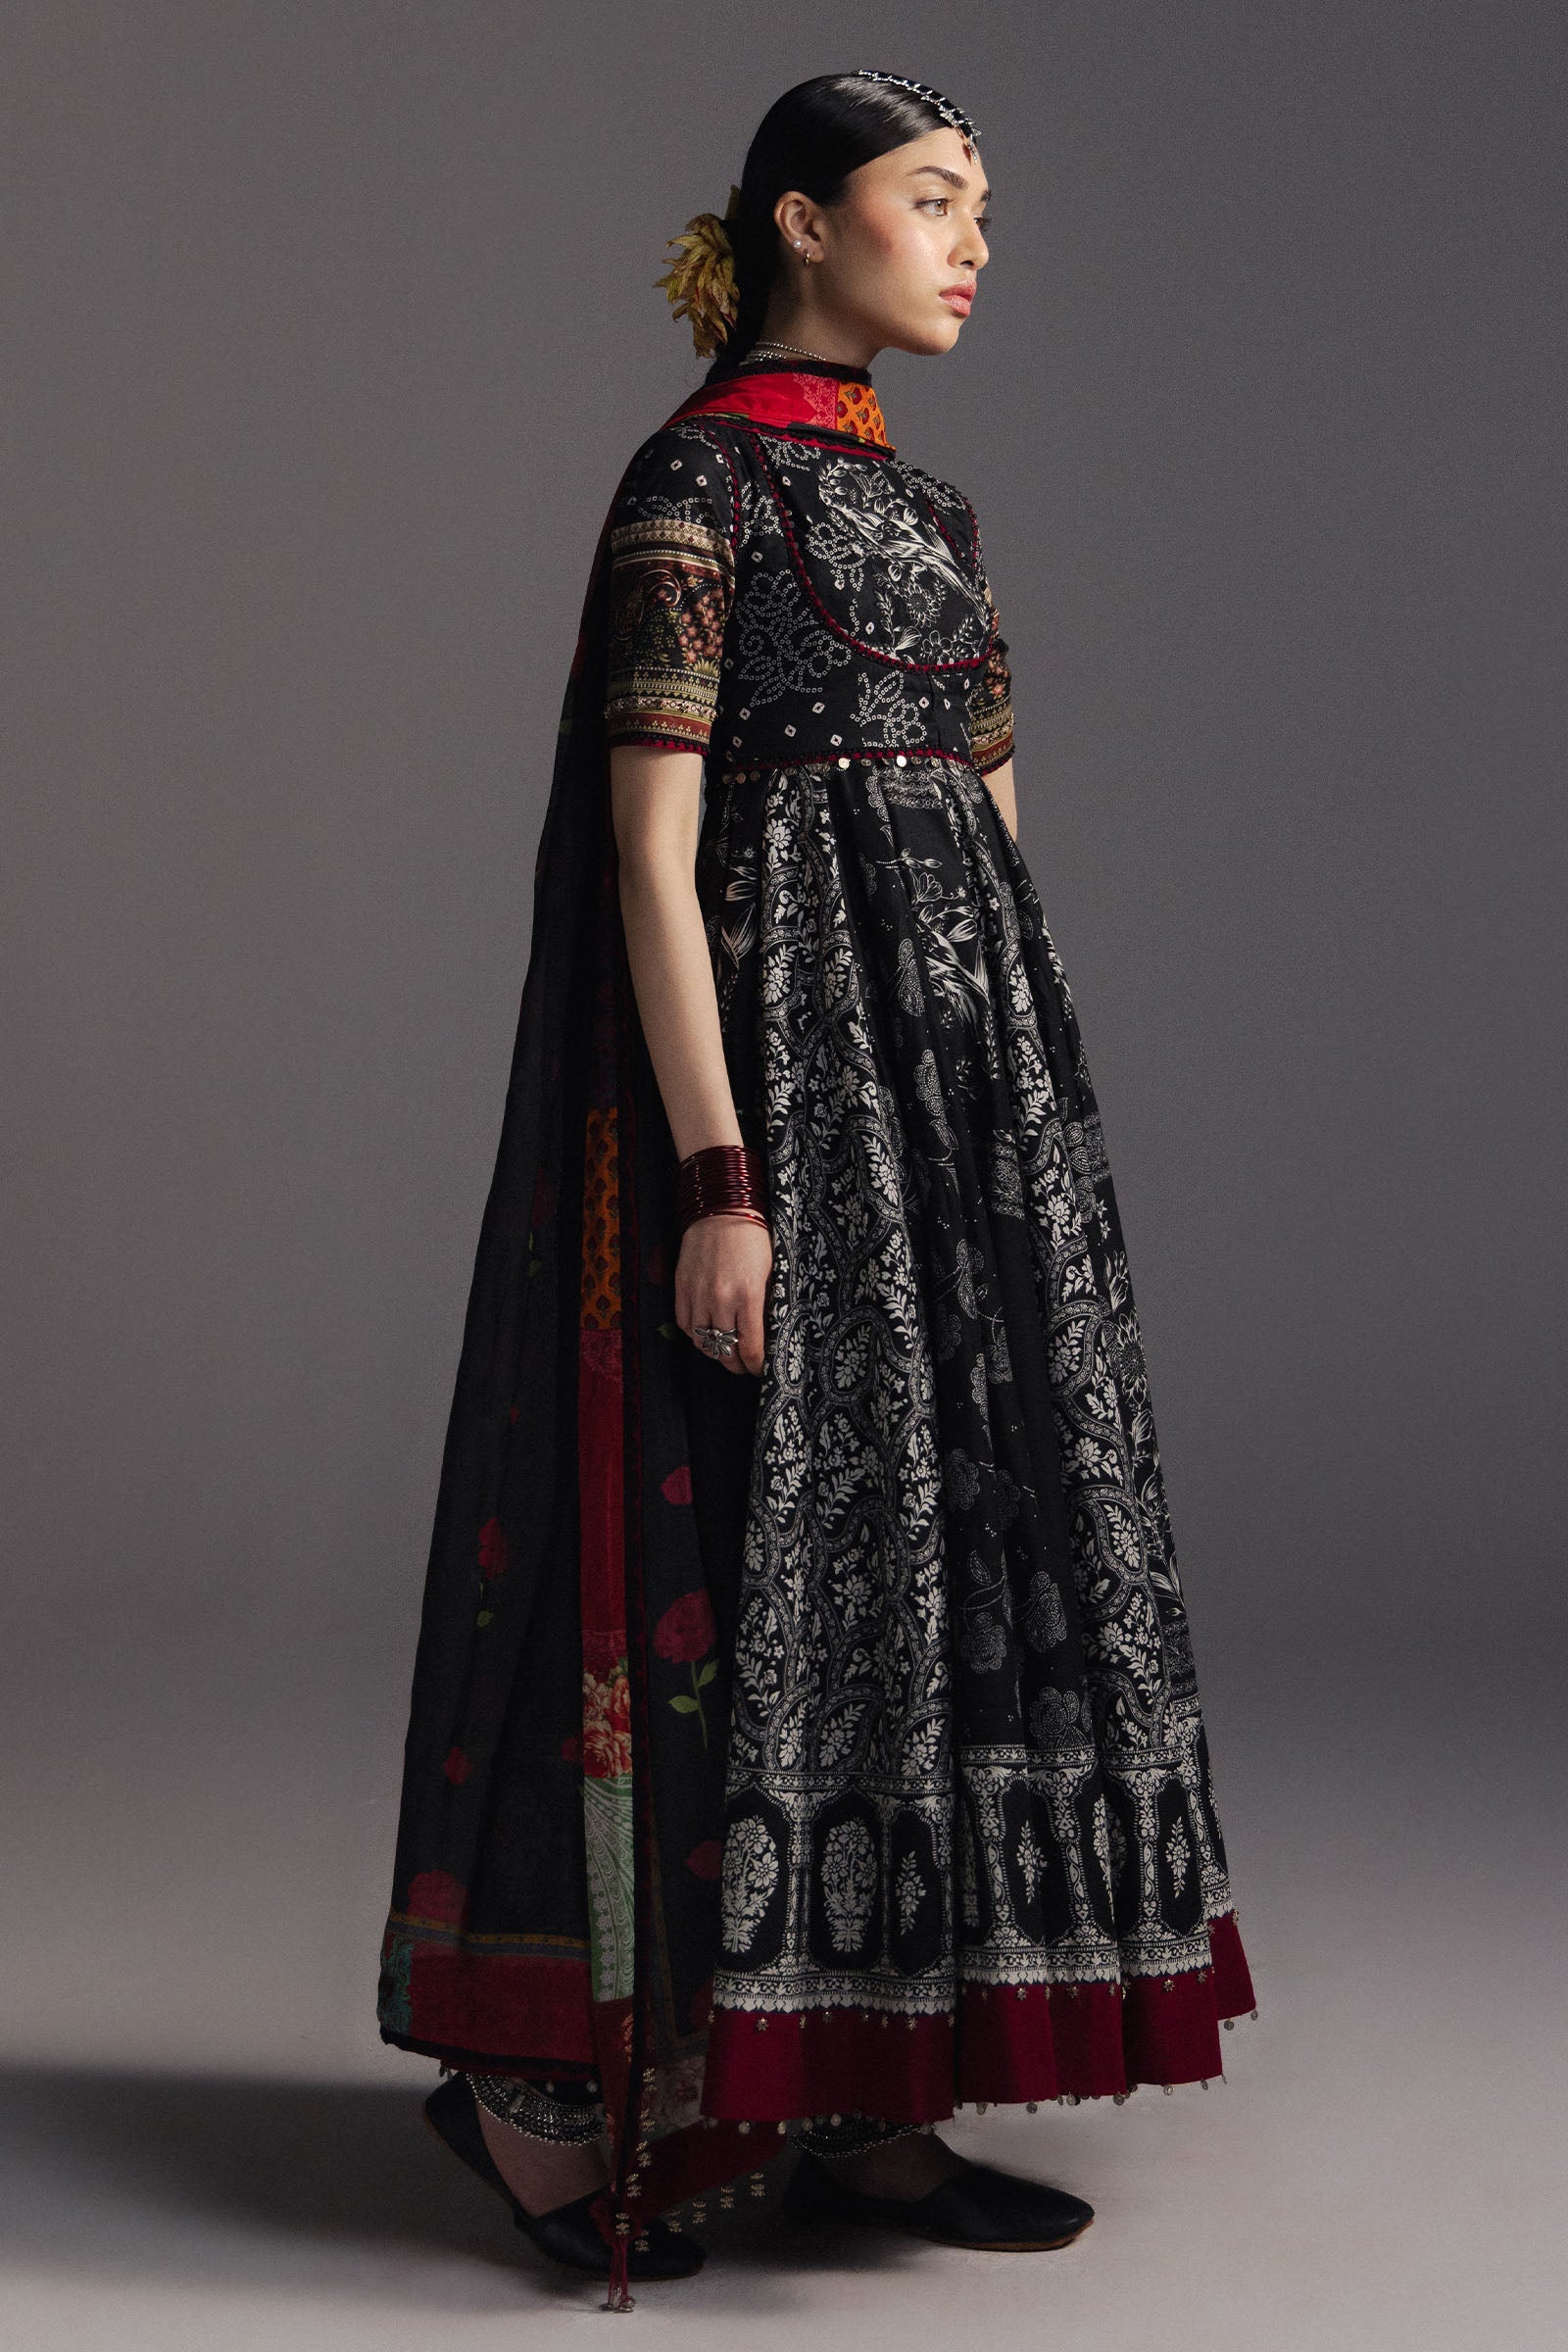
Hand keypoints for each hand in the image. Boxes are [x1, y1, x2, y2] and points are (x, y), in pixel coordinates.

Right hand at [675, 1214, 771, 1375]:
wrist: (722, 1210)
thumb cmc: (754, 1239)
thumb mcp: (771, 1271)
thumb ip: (766, 1304)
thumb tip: (768, 1335)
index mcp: (749, 1295)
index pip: (751, 1347)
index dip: (756, 1366)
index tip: (760, 1370)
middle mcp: (721, 1299)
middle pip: (725, 1350)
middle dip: (736, 1365)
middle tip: (744, 1367)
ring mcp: (698, 1294)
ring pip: (702, 1341)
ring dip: (714, 1352)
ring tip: (725, 1352)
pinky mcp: (682, 1287)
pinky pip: (685, 1324)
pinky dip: (695, 1334)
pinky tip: (707, 1333)